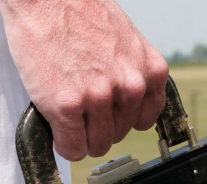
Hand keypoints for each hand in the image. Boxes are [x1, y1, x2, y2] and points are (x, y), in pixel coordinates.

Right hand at [0, 0, 168, 160]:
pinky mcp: (68, 106)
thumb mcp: (125, 39)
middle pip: (118, 134)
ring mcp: (99, 98)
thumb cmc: (79, 12)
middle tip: (79, 106)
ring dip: (80, 136)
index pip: (144, 121)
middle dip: (98, 125)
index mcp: (150, 71)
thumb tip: (124, 104)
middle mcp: (130, 86)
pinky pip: (72, 148)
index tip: (107, 116)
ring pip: (96, 145)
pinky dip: (63, 143)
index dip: (120, 118)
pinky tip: (56, 127)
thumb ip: (132, 72)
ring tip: (67, 112)